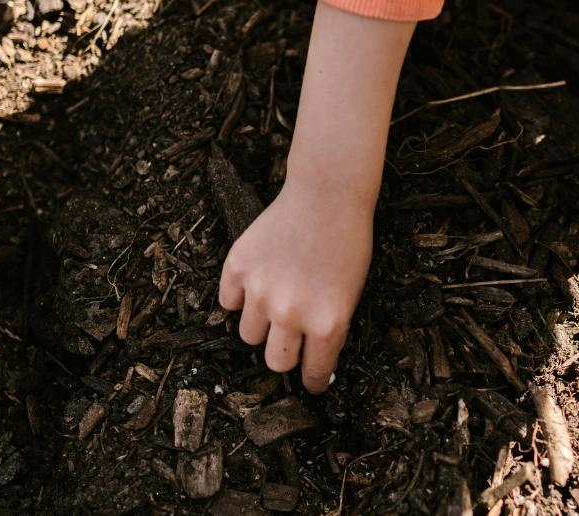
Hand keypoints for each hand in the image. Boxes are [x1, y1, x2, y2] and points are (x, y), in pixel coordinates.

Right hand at [218, 180, 373, 392]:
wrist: (328, 195)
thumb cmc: (347, 243)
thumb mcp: (351, 295)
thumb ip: (328, 328)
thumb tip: (311, 362)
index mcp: (327, 324)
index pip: (313, 374)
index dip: (313, 381)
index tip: (312, 382)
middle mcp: (291, 313)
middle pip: (275, 362)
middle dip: (285, 353)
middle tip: (292, 335)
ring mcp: (261, 290)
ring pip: (248, 335)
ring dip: (261, 324)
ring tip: (276, 298)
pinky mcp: (238, 267)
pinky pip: (228, 301)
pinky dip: (239, 296)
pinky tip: (257, 279)